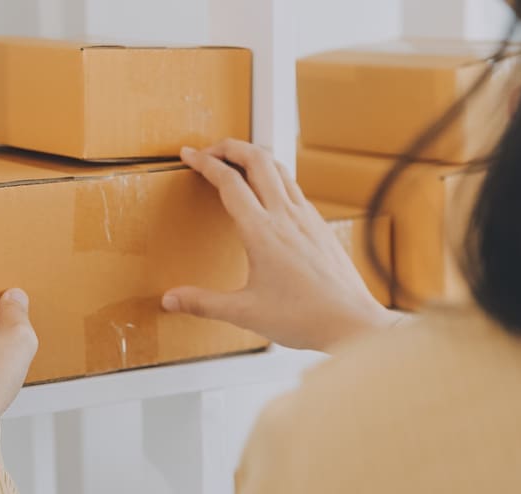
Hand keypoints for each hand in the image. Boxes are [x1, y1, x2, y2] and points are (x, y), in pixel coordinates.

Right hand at [163, 140, 401, 351]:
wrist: (351, 321)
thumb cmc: (303, 317)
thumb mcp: (245, 313)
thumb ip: (204, 303)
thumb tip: (169, 300)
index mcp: (262, 231)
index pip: (228, 182)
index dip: (205, 163)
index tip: (188, 154)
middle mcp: (285, 215)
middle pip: (256, 159)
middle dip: (230, 146)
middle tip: (210, 150)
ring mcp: (307, 217)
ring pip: (279, 167)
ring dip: (254, 156)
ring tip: (236, 162)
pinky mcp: (320, 225)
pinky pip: (294, 187)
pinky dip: (275, 176)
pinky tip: (269, 194)